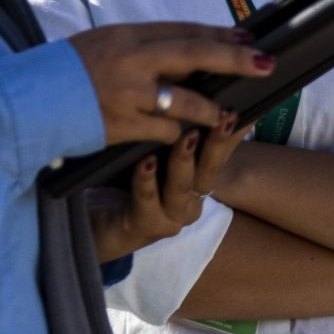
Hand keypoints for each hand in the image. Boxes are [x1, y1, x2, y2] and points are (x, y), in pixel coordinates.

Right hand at [68, 22, 269, 146]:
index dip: (219, 34)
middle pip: (194, 54)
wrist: (28, 102)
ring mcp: (128, 94)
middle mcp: (131, 60)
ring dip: (210, 110)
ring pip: (186, 102)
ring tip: (225, 114)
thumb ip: (142, 47)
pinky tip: (180, 138)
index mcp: (127, 36)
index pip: (183, 30)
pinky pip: (164, 132)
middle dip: (234, 58)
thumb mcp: (103, 44)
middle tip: (265, 63)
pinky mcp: (122, 125)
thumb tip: (188, 50)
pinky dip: (176, 136)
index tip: (247, 36)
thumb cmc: (65, 72)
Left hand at [92, 118, 239, 263]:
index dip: (229, 136)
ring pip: (181, 187)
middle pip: (209, 173)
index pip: (220, 158)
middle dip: (216, 144)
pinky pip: (147, 202)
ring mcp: (170, 217)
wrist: (99, 229)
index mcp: (197, 187)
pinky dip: (147, 181)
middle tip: (221, 118)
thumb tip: (198, 105)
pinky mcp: (144, 226)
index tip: (235, 111)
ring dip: (184, 160)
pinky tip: (146, 162)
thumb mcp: (157, 159)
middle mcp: (190, 203)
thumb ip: (177, 139)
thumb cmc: (131, 188)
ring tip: (186, 137)